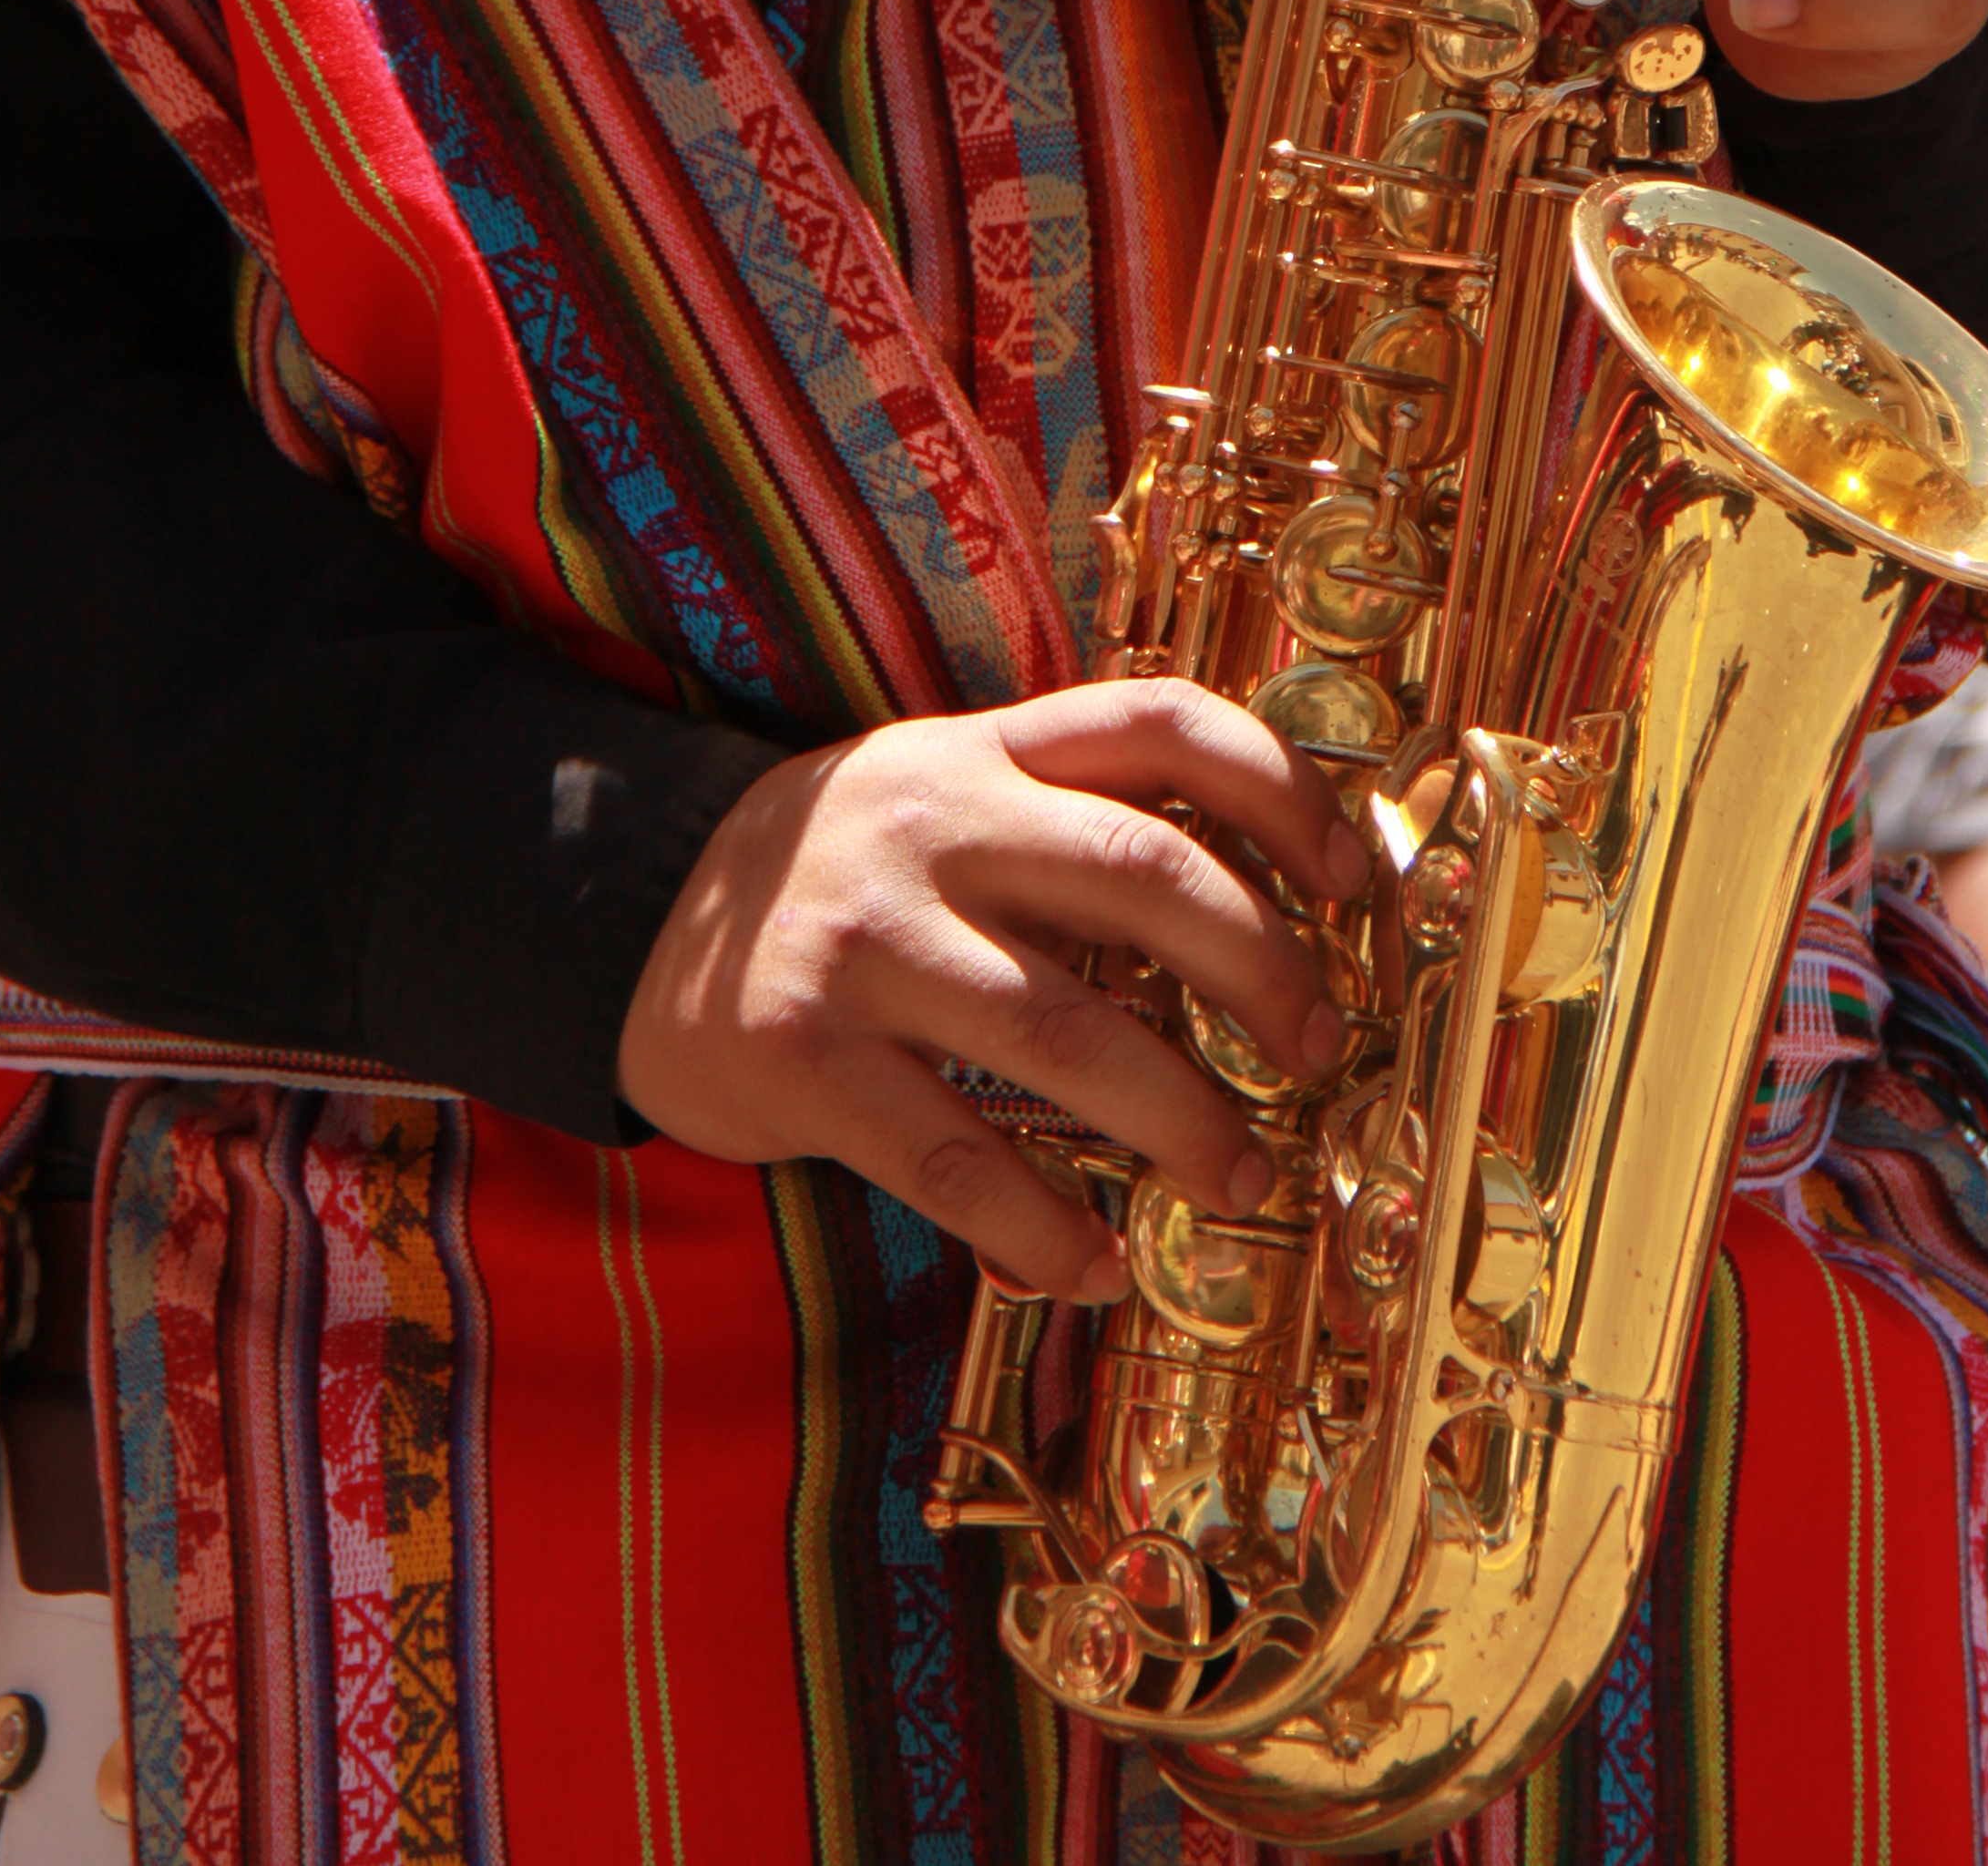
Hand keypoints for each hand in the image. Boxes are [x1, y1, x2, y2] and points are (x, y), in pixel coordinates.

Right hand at [614, 681, 1367, 1301]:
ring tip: (1239, 1175)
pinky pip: (956, 1157)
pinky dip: (1045, 1227)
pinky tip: (1098, 1265)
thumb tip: (1269, 919)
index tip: (1359, 881)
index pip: (1162, 722)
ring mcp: (864, 940)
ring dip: (1180, 1117)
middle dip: (1262, 969)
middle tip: (1322, 1050)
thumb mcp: (947, 798)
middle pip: (1143, 873)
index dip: (1282, 787)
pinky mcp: (802, 1057)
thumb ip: (1072, 825)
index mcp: (983, 749)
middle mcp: (931, 823)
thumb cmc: (847, 878)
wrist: (627, 925)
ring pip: (1067, 1030)